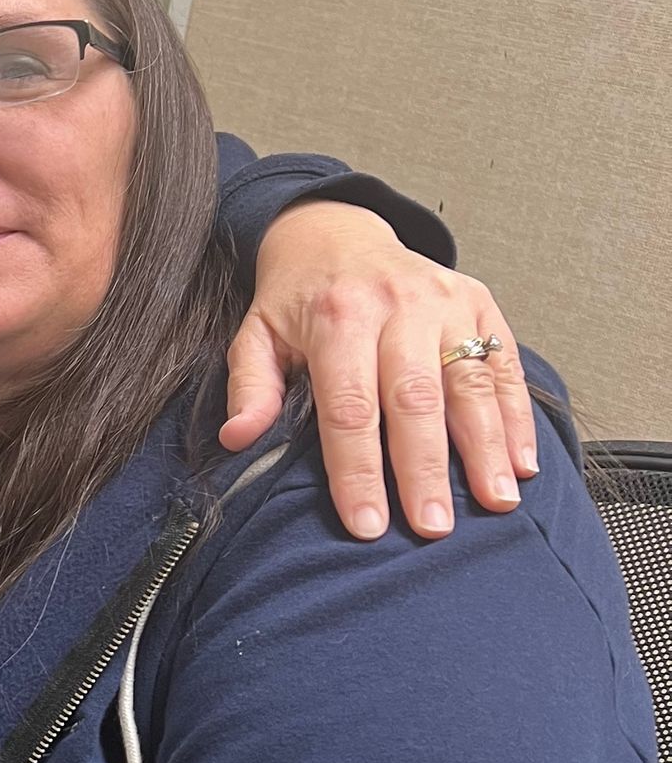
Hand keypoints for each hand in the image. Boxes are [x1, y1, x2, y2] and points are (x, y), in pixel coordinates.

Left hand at [225, 202, 536, 539]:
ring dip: (487, 448)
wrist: (338, 234)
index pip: (349, 407)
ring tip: (495, 502)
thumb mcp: (257, 334)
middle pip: (415, 399)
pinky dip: (517, 417)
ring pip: (470, 383)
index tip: (366, 524)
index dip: (358, 470)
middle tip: (434, 528)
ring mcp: (446, 302)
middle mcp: (398, 305)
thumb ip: (250, 386)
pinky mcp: (480, 303)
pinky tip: (522, 464)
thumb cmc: (300, 299)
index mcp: (339, 317)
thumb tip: (239, 437)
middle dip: (425, 469)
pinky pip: (505, 365)